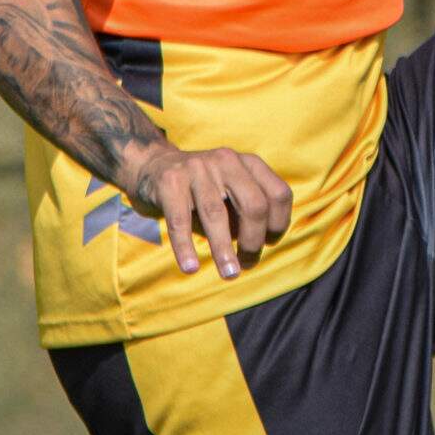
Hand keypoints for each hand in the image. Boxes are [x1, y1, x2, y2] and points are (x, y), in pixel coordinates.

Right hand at [125, 143, 293, 278]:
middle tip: (248, 262)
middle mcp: (227, 161)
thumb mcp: (232, 190)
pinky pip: (180, 221)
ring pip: (216, 214)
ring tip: (229, 274)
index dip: (279, 223)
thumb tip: (260, 247)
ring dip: (223, 249)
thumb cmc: (203, 189)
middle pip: (253, 204)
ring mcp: (197, 168)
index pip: (278, 194)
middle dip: (253, 240)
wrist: (155, 166)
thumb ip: (248, 211)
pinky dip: (185, 247)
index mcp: (248, 163)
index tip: (269, 243)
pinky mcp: (170, 182)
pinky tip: (190, 268)